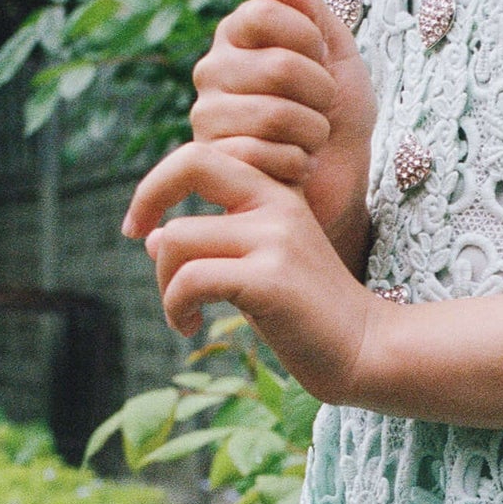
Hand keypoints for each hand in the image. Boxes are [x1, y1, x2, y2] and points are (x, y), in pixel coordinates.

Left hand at [124, 141, 382, 404]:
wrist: (368, 350)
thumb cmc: (308, 315)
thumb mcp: (259, 267)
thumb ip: (214, 244)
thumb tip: (152, 236)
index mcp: (276, 193)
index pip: (202, 153)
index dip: (157, 181)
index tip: (138, 224)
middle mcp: (277, 204)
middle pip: (189, 165)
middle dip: (147, 198)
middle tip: (134, 236)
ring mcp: (276, 239)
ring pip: (178, 238)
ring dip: (164, 283)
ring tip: (182, 313)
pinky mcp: (271, 279)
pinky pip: (191, 279)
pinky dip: (176, 307)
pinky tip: (190, 326)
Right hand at [183, 0, 374, 256]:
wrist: (341, 181)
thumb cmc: (340, 114)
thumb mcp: (338, 52)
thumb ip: (308, 8)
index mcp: (237, 36)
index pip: (266, 13)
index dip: (310, 41)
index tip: (322, 62)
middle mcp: (212, 71)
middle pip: (279, 66)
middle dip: (321, 94)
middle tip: (322, 111)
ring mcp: (207, 117)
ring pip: (274, 114)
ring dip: (312, 133)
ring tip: (309, 140)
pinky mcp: (212, 163)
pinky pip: (261, 154)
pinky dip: (295, 165)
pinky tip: (293, 168)